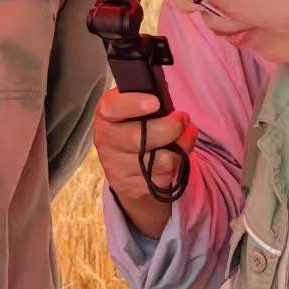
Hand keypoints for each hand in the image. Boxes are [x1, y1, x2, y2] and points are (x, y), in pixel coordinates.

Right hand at [93, 89, 192, 237]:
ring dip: (179, 148)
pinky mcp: (133, 187)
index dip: (133, 103)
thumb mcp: (134, 110)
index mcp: (105, 117)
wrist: (127, 169)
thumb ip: (147, 100)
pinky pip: (164, 177)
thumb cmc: (136, 129)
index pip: (110, 108)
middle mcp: (106, 142)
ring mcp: (118, 168)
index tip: (155, 101)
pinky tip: (175, 156)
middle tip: (182, 119)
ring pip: (159, 160)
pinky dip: (177, 165)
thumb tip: (170, 103)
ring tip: (182, 138)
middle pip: (138, 138)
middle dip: (168, 128)